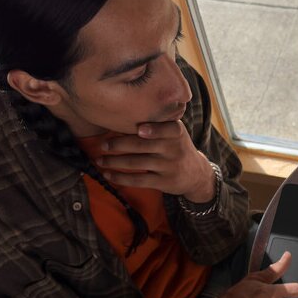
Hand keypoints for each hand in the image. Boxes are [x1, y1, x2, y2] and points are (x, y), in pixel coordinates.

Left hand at [97, 120, 214, 201]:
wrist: (196, 174)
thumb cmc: (177, 147)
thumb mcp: (176, 133)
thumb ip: (158, 124)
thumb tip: (122, 115)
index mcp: (176, 132)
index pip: (168, 129)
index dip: (154, 130)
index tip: (140, 130)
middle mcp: (174, 149)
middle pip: (143, 145)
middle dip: (120, 145)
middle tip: (103, 145)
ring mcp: (169, 167)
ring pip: (137, 163)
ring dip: (115, 162)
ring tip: (100, 160)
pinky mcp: (164, 182)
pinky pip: (139, 180)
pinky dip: (121, 178)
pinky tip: (108, 175)